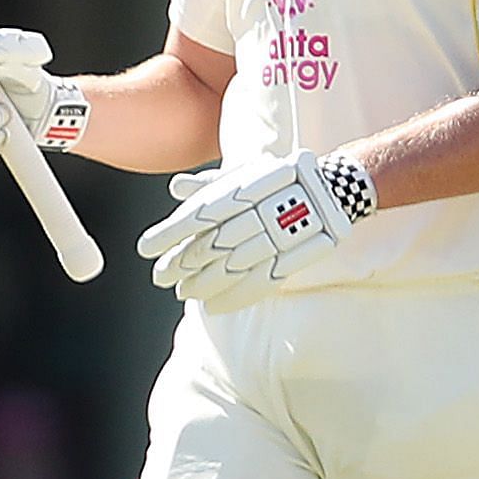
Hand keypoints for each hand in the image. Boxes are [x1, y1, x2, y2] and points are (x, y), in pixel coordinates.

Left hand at [135, 149, 376, 312]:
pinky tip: (212, 307)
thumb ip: (211, 184)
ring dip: (202, 283)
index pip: (197, 214)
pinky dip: (232, 298)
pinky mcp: (292, 261)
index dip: (169, 233)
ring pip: (230, 267)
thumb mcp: (247, 172)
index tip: (146, 248)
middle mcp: (258, 214)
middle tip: (160, 275)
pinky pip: (257, 284)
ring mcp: (276, 239)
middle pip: (211, 244)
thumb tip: (175, 188)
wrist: (332, 190)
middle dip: (181, 263)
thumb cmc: (281, 179)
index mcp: (244, 189)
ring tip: (182, 292)